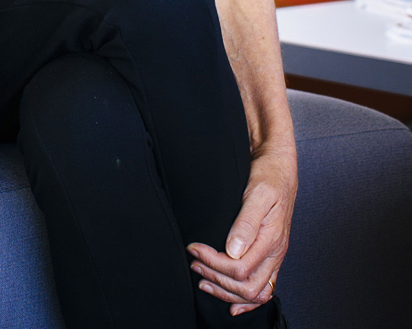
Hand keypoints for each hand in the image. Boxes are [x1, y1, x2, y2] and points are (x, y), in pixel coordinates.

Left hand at [187, 142, 296, 314]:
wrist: (279, 168)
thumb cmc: (268, 177)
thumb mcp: (257, 193)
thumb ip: (246, 222)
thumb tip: (233, 250)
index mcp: (271, 240)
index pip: (239, 268)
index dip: (213, 263)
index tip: (194, 249)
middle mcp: (275, 253)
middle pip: (246, 286)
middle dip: (216, 279)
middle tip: (194, 264)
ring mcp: (274, 257)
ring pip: (254, 293)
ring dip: (227, 291)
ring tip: (203, 281)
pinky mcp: (270, 256)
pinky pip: (263, 289)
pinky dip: (247, 302)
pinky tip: (233, 306)